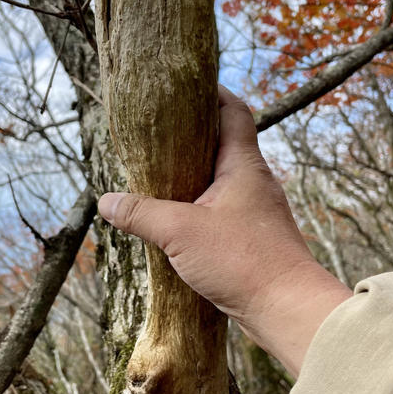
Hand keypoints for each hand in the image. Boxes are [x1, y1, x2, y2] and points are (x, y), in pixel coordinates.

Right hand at [98, 85, 350, 375]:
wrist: (287, 308)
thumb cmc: (243, 261)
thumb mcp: (181, 233)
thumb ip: (141, 214)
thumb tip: (105, 201)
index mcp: (244, 165)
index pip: (235, 112)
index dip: (214, 93)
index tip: (188, 85)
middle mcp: (255, 181)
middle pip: (227, 143)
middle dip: (195, 135)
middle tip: (161, 132)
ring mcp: (257, 209)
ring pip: (224, 179)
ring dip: (198, 174)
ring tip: (163, 174)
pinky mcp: (255, 236)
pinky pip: (225, 208)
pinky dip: (202, 205)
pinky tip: (180, 218)